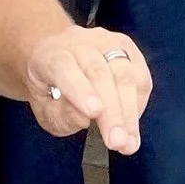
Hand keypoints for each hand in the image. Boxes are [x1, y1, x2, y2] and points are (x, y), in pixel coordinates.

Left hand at [23, 24, 151, 153]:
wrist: (57, 58)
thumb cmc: (50, 89)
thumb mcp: (45, 110)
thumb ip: (61, 115)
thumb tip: (85, 118)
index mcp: (51, 55)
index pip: (64, 67)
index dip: (80, 89)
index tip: (93, 112)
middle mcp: (79, 42)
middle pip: (99, 72)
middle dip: (112, 110)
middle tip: (117, 141)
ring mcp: (105, 41)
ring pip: (124, 73)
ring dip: (129, 111)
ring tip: (129, 141)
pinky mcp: (127, 47)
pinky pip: (140, 76)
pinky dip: (139, 104)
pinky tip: (131, 125)